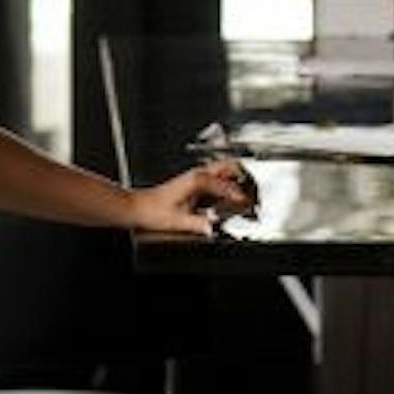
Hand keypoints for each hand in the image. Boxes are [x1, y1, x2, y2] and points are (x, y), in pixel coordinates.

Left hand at [128, 160, 257, 235]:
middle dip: (243, 175)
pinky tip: (229, 196)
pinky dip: (228, 183)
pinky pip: (217, 177)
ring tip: (246, 193)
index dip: (236, 193)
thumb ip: (196, 224)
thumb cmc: (153, 211)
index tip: (245, 202)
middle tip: (253, 190)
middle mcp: (197, 175)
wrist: (139, 207)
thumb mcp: (176, 221)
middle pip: (227, 165)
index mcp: (195, 180)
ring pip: (223, 169)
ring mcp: (195, 177)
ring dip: (236, 177)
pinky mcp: (194, 182)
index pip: (223, 183)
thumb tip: (211, 227)